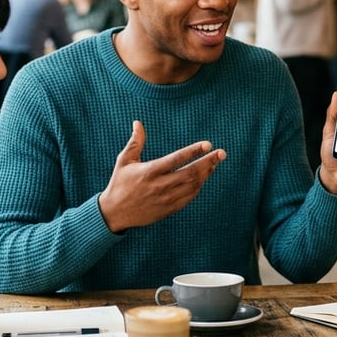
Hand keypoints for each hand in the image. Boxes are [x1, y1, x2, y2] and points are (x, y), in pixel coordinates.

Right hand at [98, 120, 225, 232]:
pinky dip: (199, 186)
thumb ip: (135, 142)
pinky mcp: (169, 209)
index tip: (208, 144)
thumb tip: (138, 122)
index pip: (176, 159)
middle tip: (222, 153)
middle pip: (190, 173)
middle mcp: (160, 185)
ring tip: (215, 163)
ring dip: (206, 173)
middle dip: (208, 162)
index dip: (194, 151)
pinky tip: (204, 177)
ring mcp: (166, 199)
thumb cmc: (119, 183)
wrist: (114, 213)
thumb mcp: (124, 161)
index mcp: (149, 171)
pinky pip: (189, 197)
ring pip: (193, 185)